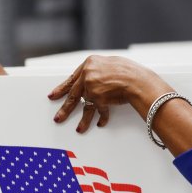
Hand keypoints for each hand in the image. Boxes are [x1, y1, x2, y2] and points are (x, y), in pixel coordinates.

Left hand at [48, 55, 168, 132]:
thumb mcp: (111, 64)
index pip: (72, 78)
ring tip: (79, 129)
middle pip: (73, 94)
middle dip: (66, 108)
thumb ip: (99, 71)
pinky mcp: (98, 98)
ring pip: (85, 106)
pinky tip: (101, 123)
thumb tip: (94, 79)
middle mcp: (88, 74)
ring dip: (83, 120)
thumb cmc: (129, 71)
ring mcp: (92, 86)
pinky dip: (102, 118)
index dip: (62, 88)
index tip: (54, 95)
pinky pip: (99, 111)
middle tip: (58, 117)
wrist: (137, 79)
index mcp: (89, 63)